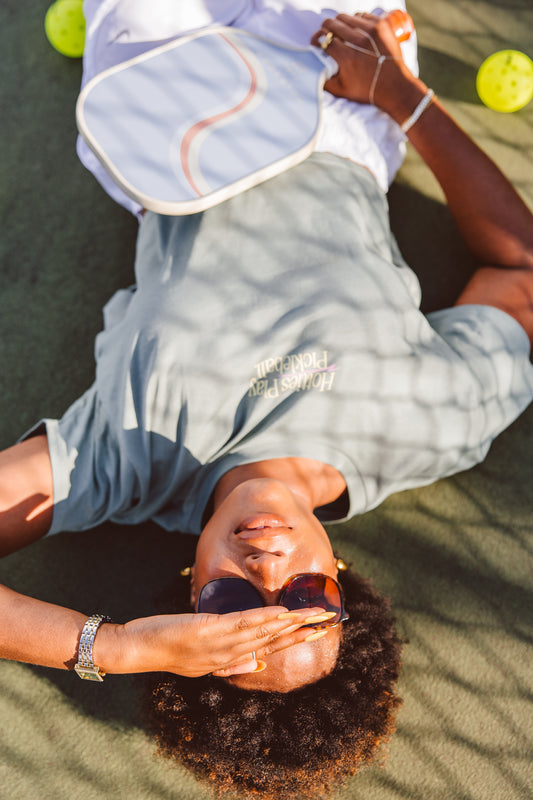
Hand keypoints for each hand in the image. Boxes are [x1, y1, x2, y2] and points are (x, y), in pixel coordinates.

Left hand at [107, 606, 332, 676]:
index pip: (272, 649)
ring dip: (291, 622)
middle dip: (303, 629)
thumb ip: (233, 662)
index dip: (297, 639)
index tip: (320, 630)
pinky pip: (242, 623)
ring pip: (264, 631)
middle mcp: (231, 654)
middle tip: (329, 619)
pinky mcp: (210, 630)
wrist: (141, 650)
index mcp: (232, 658)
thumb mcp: (204, 661)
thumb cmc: (171, 650)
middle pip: (274, 640)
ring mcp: (222, 643)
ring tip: (314, 613)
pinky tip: (281, 612)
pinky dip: (264, 618)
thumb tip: (257, 665)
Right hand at [311, 12, 416, 114]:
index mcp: (346, 57)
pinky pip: (362, 16)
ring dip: (341, 24)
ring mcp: (371, 30)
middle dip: (326, 29)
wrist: (394, 86)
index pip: (323, 38)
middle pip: (333, 23)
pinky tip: (356, 31)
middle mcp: (358, 41)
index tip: (316, 42)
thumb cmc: (367, 90)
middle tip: (327, 36)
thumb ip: (324, 80)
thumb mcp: (342, 90)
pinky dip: (356, 22)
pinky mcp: (381, 25)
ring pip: (346, 17)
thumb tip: (313, 68)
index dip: (317, 39)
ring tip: (342, 34)